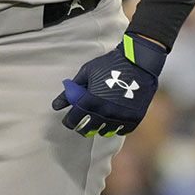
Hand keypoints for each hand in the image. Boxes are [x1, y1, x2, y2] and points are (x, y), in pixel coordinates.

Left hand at [51, 33, 165, 136]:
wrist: (138, 62)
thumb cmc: (110, 64)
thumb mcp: (87, 72)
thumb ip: (72, 90)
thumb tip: (56, 104)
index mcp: (91, 100)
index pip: (74, 120)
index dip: (69, 122)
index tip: (68, 121)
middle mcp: (105, 112)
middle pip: (88, 130)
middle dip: (82, 127)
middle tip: (82, 122)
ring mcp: (120, 117)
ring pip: (104, 132)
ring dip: (99, 127)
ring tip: (99, 118)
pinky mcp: (134, 118)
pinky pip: (121, 131)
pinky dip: (116, 127)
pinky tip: (113, 118)